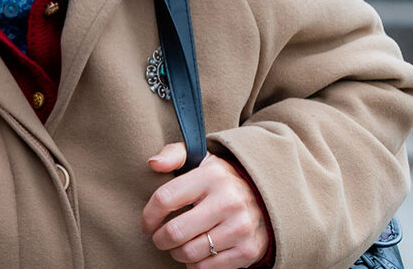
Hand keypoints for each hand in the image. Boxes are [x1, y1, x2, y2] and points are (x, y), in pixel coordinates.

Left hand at [142, 143, 268, 267]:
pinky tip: (198, 252)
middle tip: (160, 238)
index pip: (165, 198)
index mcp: (212, 175)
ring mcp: (240, 227)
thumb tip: (153, 163)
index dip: (148, 216)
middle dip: (160, 239)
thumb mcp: (201, 160)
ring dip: (177, 253)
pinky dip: (195, 264)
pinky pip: (206, 268)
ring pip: (189, 253)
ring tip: (179, 245)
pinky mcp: (247, 250)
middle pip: (175, 232)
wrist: (265, 198)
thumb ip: (174, 155)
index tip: (147, 224)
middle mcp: (229, 201)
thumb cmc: (220, 181)